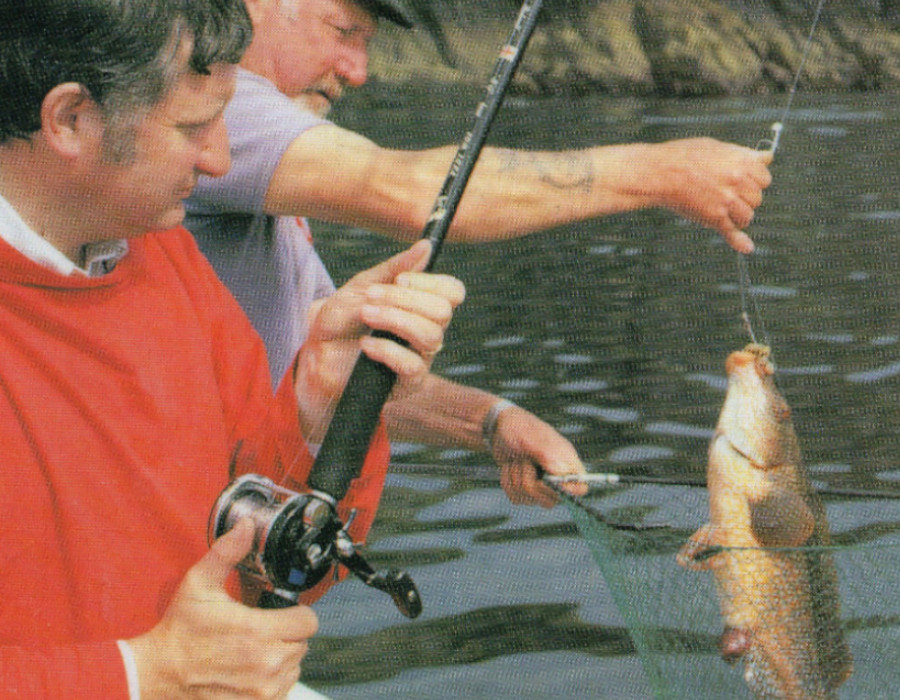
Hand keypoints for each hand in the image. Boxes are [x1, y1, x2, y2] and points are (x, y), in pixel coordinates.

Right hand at [128, 519, 317, 699]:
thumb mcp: (200, 584)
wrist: (159, 673)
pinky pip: (282, 690)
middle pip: (302, 643)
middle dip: (287, 634)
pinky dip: (272, 681)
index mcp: (258, 631)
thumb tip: (246, 526)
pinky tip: (250, 670)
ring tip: (254, 650)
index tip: (280, 612)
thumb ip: (227, 552)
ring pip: (294, 667)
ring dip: (281, 658)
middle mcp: (267, 663)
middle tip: (262, 630)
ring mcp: (263, 689)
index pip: (308, 621)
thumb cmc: (181, 630)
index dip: (296, 613)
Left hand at [297, 240, 465, 440]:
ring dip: (395, 319)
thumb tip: (426, 246)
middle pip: (443, 311)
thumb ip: (394, 269)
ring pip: (431, 335)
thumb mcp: (361, 288)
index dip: (431, 282)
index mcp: (421, 306)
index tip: (400, 279)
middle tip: (370, 297)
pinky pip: (412, 364)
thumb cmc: (340, 322)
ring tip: (365, 314)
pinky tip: (364, 344)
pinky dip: (387, 349)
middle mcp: (428, 330)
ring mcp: (421, 358)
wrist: (316, 357)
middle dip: (405, 299)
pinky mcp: (409, 382)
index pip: (452, 292)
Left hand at [491, 405, 587, 507]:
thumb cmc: (520, 427)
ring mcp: (540, 486)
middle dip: (530, 481)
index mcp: (567, 462)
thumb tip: (562, 472)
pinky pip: (515, 497)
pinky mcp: (524, 490)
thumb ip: (546, 454)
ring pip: (529, 499)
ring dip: (516, 477)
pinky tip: (509, 466)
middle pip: (551, 500)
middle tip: (524, 460)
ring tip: (516, 459)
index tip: (549, 480)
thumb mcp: (530, 437)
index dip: (570, 491)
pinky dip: (507, 481)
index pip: (580, 488)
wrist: (500, 427)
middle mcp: (556, 477)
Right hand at [640, 138, 772, 253]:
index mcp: (742, 162)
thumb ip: (743, 155)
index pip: (764, 179)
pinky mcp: (713, 217)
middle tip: (725, 195)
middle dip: (745, 199)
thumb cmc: (684, 156)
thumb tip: (767, 157)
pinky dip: (739, 241)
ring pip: (746, 216)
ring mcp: (727, 201)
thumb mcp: (716, 147)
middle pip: (756, 199)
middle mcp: (738, 182)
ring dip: (738, 216)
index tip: (742, 182)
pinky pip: (731, 231)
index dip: (754, 181)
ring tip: (722, 211)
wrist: (659, 172)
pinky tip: (747, 248)